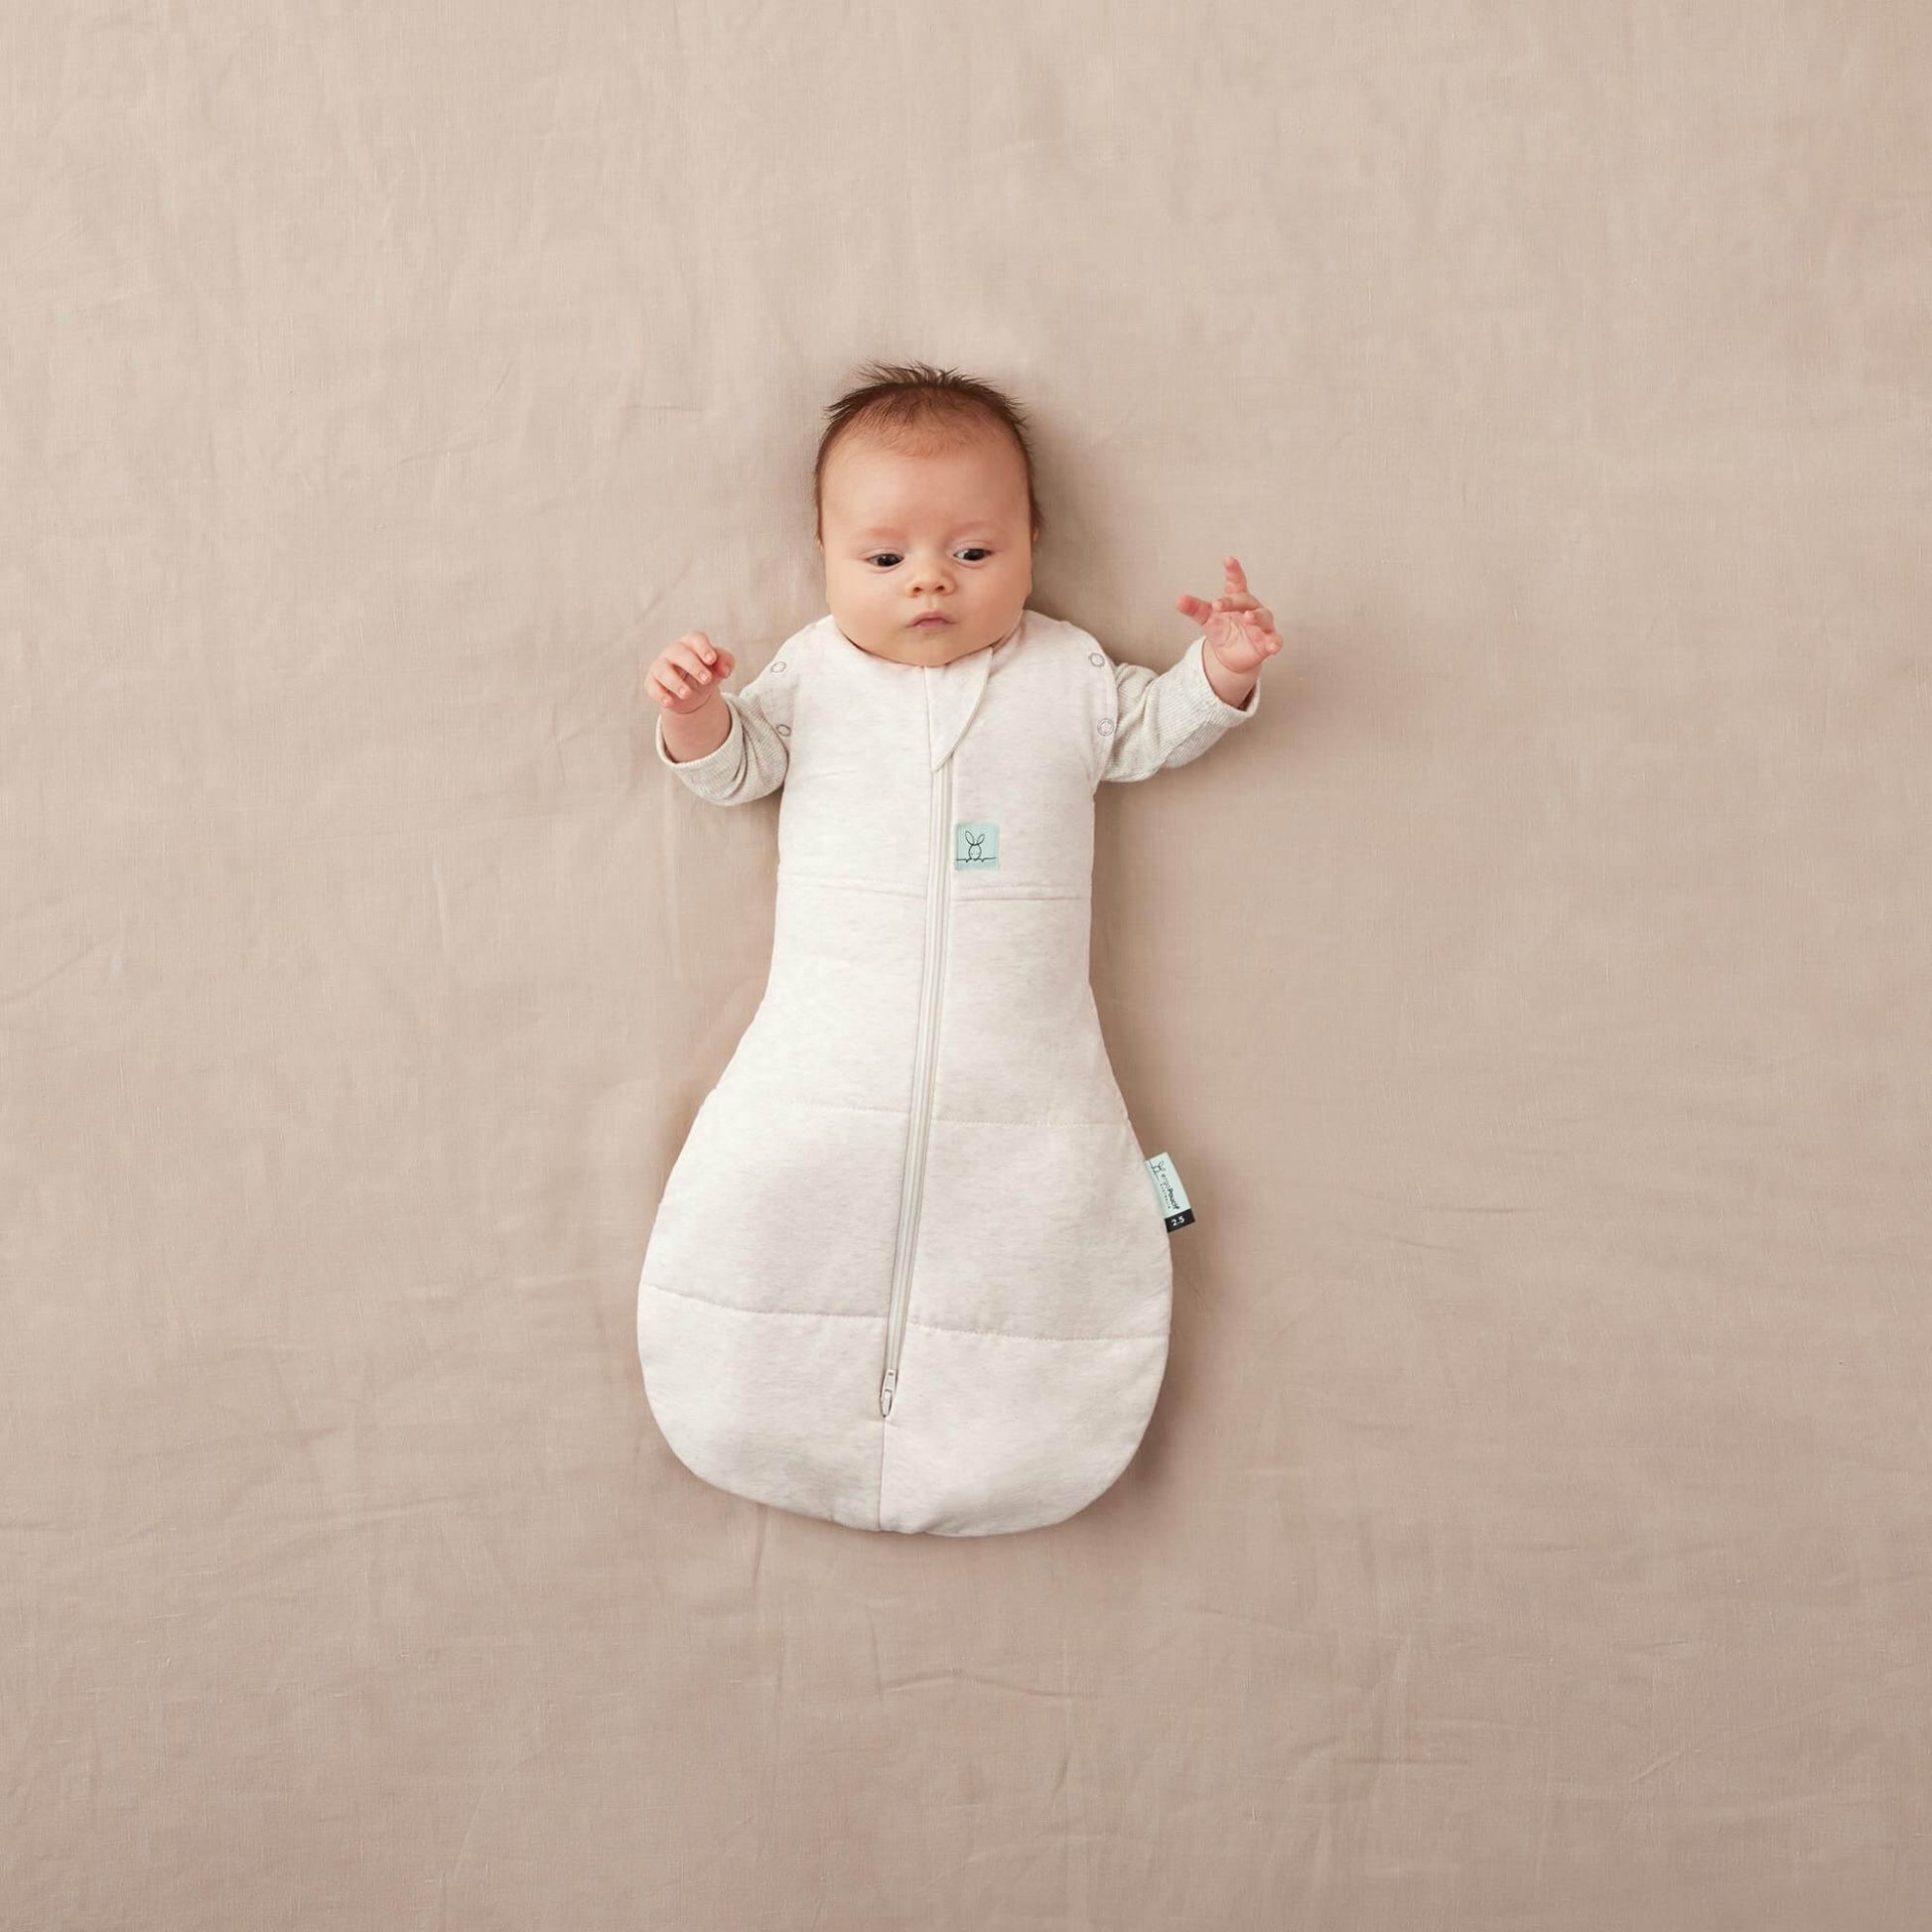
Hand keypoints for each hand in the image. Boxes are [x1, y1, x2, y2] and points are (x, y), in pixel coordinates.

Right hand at [646, 631, 734, 715]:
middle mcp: (673, 652)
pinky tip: (670, 702)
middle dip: (693, 665)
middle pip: (679, 653)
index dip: (703, 648)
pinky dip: (660, 694)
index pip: (695, 639)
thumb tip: (725, 669)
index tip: (711, 659)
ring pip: (662, 669)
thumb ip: (726, 662)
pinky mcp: (652, 683)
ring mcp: (660, 666)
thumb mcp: (719, 667)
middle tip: (707, 679)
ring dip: (675, 682)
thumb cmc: (705, 672)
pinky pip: (652, 687)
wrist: (692, 693)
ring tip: (688, 694)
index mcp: (691, 644)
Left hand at [1174, 556, 1282, 677]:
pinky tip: (1273, 646)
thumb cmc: (1222, 630)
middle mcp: (1251, 609)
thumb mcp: (1207, 619)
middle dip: (1234, 602)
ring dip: (1257, 617)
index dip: (1233, 571)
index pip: (1236, 582)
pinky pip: (1275, 640)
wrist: (1230, 656)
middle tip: (1218, 605)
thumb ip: (1195, 609)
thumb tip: (1179, 600)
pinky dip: (1275, 642)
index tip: (1228, 559)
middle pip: (1246, 600)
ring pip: (1264, 617)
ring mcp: (1262, 625)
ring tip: (1248, 618)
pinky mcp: (1267, 642)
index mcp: (1236, 599)